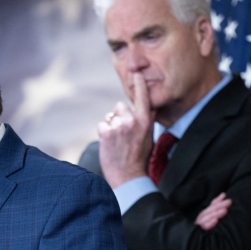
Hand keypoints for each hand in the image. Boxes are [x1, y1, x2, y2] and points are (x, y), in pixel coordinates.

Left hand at [97, 73, 154, 187]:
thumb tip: (149, 107)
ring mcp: (119, 126)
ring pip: (110, 117)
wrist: (128, 176)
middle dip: (119, 116)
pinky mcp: (107, 132)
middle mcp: (133, 121)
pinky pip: (101, 125)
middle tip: (122, 135)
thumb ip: (146, 120)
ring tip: (116, 142)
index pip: (143, 98)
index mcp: (145, 122)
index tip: (136, 73)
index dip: (139, 84)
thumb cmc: (138, 158)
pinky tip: (109, 145)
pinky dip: (103, 134)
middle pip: (120, 106)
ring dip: (110, 126)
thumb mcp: (149, 137)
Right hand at [195, 192, 231, 230]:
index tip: (225, 196)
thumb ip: (215, 205)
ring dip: (216, 214)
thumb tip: (223, 194)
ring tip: (224, 211)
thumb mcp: (210, 216)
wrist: (193, 243)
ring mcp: (199, 225)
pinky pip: (204, 227)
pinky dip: (209, 224)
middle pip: (210, 210)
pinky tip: (215, 220)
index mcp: (204, 214)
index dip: (218, 201)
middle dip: (220, 206)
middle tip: (229, 202)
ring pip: (207, 217)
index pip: (211, 206)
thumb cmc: (204, 229)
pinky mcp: (198, 232)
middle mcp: (201, 218)